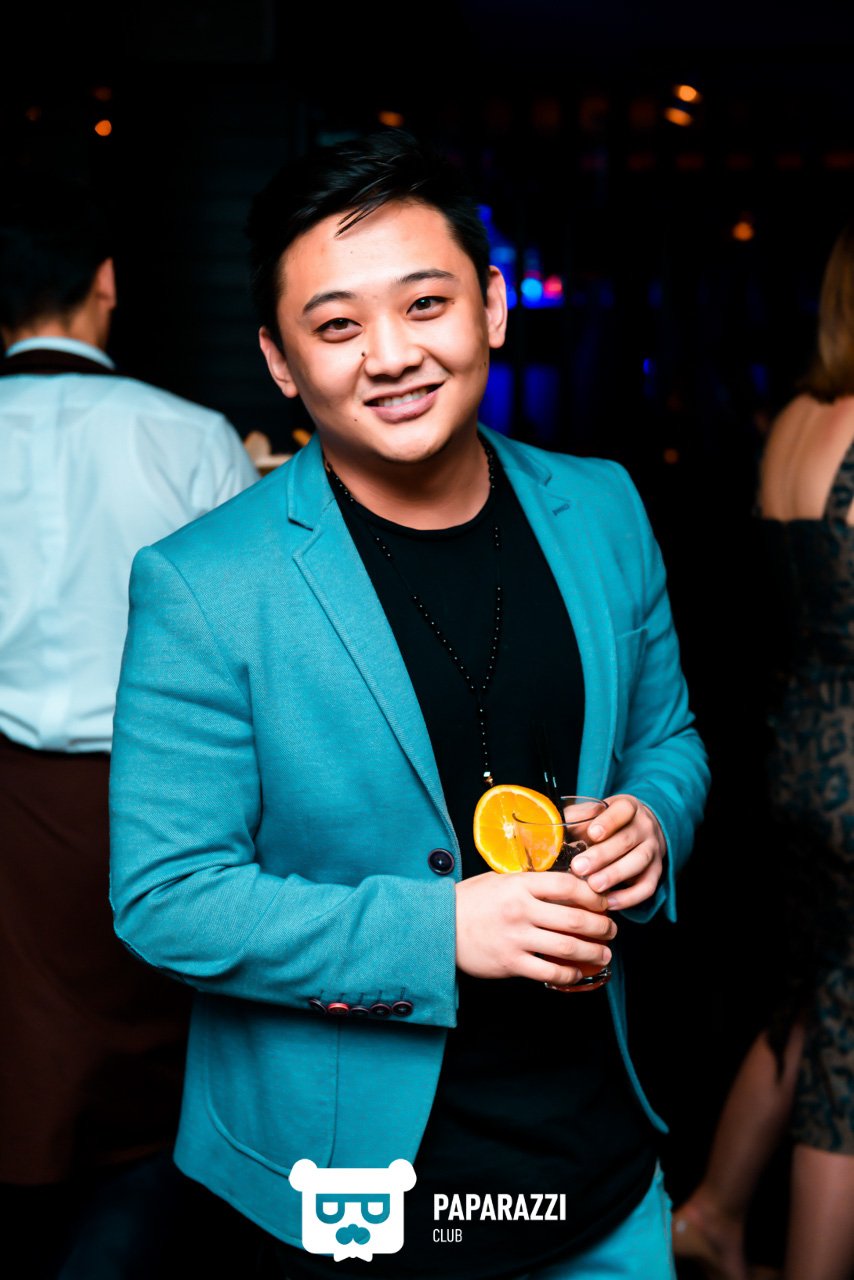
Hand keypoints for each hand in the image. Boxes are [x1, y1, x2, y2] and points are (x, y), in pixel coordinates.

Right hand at [455, 870, 615, 984]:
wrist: (438, 926)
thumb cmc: (471, 901)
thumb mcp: (500, 880)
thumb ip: (530, 883)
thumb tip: (566, 887)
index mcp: (519, 885)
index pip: (567, 886)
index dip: (592, 895)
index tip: (603, 902)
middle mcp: (520, 910)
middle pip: (574, 918)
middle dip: (601, 926)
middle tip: (611, 930)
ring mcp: (515, 938)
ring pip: (567, 947)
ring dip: (593, 952)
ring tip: (603, 953)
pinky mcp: (510, 963)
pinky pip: (549, 972)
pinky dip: (568, 974)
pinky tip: (576, 973)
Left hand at [568, 794, 665, 909]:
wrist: (640, 828)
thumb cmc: (608, 822)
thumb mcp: (595, 813)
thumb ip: (576, 818)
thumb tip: (552, 829)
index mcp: (629, 807)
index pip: (623, 811)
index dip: (608, 822)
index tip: (591, 834)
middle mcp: (645, 827)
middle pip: (627, 840)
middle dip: (602, 855)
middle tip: (579, 867)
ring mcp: (653, 849)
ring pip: (639, 862)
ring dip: (615, 875)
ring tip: (593, 886)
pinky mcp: (657, 871)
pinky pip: (647, 887)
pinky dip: (630, 897)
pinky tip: (609, 902)